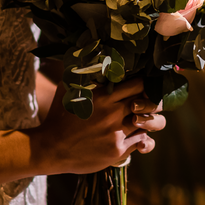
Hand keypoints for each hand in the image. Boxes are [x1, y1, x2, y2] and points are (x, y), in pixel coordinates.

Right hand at [28, 80, 162, 174]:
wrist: (51, 148)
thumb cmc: (60, 116)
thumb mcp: (68, 89)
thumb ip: (83, 73)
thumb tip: (91, 52)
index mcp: (103, 96)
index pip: (138, 84)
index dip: (145, 83)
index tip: (146, 84)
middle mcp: (112, 114)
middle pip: (147, 102)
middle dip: (153, 100)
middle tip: (152, 100)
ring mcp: (116, 134)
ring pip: (148, 123)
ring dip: (148, 119)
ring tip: (145, 118)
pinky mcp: (117, 151)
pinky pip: (142, 141)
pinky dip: (142, 137)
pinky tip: (136, 134)